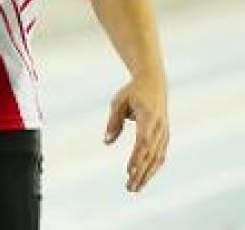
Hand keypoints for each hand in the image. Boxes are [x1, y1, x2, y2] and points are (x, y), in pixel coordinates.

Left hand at [104, 74, 167, 191]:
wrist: (154, 84)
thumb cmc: (133, 92)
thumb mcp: (118, 102)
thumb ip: (113, 121)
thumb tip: (106, 141)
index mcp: (149, 118)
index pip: (143, 142)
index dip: (137, 158)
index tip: (129, 171)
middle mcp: (160, 128)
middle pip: (151, 155)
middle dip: (141, 173)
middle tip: (130, 188)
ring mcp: (164, 133)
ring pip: (157, 158)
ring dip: (147, 175)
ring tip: (135, 188)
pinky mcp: (164, 137)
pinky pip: (159, 156)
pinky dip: (152, 168)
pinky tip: (143, 178)